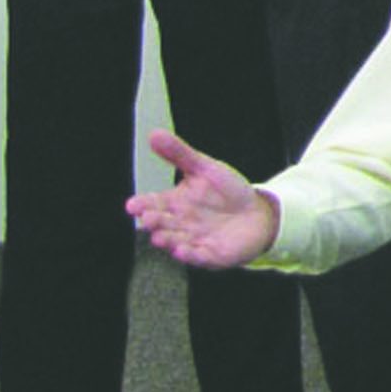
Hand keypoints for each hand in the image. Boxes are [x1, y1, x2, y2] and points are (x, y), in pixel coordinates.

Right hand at [126, 129, 280, 268]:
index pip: (152, 203)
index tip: (132, 205)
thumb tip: (154, 134)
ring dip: (167, 240)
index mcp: (174, 202)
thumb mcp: (205, 168)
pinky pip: (198, 257)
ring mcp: (193, 240)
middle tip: (149, 218)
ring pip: (174, 242)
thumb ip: (179, 154)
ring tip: (161, 237)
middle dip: (153, 222)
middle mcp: (179, 223)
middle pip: (160, 224)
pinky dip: (190, 255)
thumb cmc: (228, 191)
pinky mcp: (210, 255)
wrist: (258, 212)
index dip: (142, 205)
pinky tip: (183, 250)